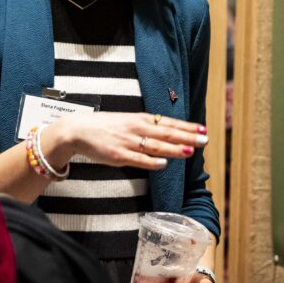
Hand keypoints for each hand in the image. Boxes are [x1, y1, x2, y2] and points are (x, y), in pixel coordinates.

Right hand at [43, 112, 207, 170]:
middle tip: (205, 139)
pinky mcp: (118, 155)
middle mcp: (137, 128)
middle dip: (187, 137)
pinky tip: (164, 163)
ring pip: (156, 145)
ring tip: (190, 151)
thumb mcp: (129, 121)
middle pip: (167, 133)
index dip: (187, 126)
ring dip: (174, 148)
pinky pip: (138, 159)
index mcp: (141, 119)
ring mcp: (128, 142)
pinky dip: (152, 161)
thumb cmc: (106, 127)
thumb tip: (169, 134)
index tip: (203, 129)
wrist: (79, 130)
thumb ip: (148, 128)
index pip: (169, 123)